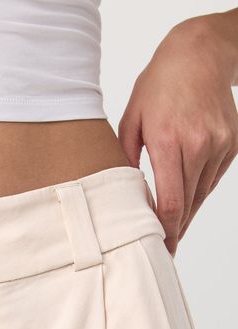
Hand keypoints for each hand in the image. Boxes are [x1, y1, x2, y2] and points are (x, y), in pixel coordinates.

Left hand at [118, 13, 237, 255]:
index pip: (169, 201)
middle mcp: (199, 145)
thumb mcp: (131, 121)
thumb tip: (123, 199)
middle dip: (174, 230)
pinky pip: (211, 180)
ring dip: (186, 213)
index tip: (161, 249)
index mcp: (168, 141)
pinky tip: (185, 200)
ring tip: (171, 230)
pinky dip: (197, 192)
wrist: (199, 55)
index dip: (164, 231)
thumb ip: (125, 162)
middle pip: (187, 204)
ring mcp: (219, 144)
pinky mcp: (231, 144)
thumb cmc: (158, 87)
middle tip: (163, 250)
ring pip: (201, 195)